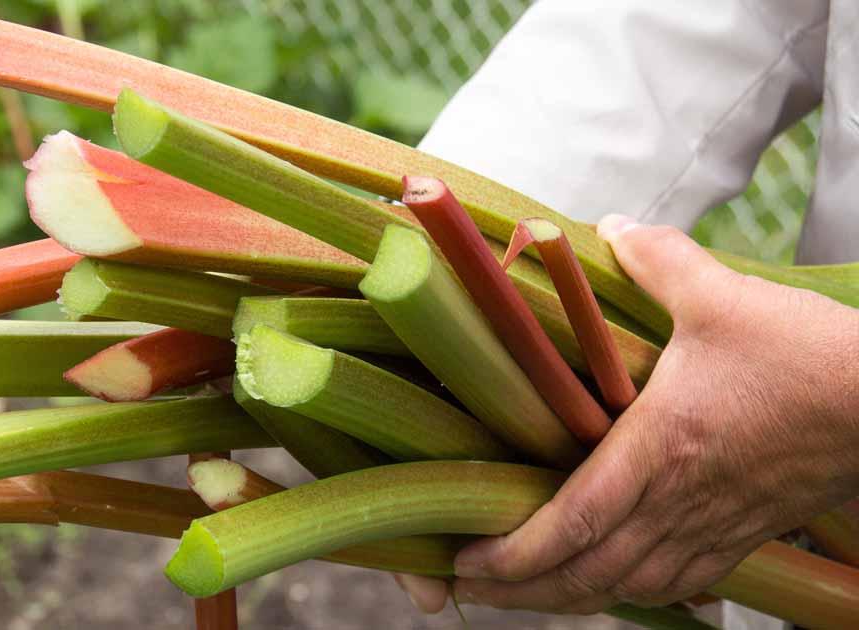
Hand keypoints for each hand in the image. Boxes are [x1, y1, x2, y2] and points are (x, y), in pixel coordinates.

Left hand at [445, 215, 858, 613]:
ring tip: (527, 595)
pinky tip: (614, 586)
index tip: (465, 561)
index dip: (513, 552)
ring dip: (570, 598)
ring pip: (629, 587)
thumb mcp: (722, 295)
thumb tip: (612, 228)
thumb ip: (658, 262)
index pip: (570, 522)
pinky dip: (633, 592)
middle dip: (522, 590)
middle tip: (471, 589)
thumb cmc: (808, 355)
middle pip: (587, 573)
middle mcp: (679, 502)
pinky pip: (679, 582)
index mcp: (658, 450)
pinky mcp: (746, 532)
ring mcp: (715, 525)